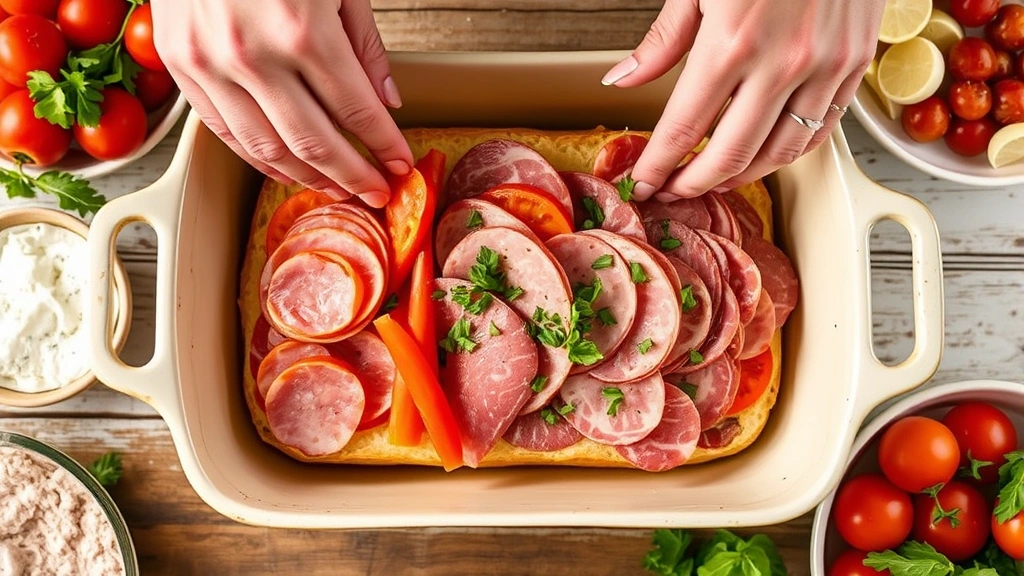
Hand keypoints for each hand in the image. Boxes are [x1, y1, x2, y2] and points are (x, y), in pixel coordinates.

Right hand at [150, 0, 411, 207]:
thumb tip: (387, 102)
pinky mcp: (181, 68)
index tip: (401, 164)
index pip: (357, 110)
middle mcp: (252, 54)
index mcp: (302, 29)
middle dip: (354, 176)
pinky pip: (225, 133)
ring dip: (309, 178)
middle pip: (315, 143)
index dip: (384, 146)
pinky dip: (261, 159)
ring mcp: (210, 64)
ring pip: (267, 149)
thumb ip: (364, 44)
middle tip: (377, 193)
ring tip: (338, 189)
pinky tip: (288, 170)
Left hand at [604, 0, 883, 201]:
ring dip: (742, 175)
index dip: (658, 167)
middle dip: (695, 183)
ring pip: (780, 153)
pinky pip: (821, 129)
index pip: (683, 129)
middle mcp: (782, 63)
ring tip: (715, 177)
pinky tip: (765, 152)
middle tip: (674, 190)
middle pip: (731, 155)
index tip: (644, 185)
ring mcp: (825, 66)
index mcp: (731, 43)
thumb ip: (662, 40)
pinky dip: (788, 151)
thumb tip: (621, 80)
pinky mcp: (855, 62)